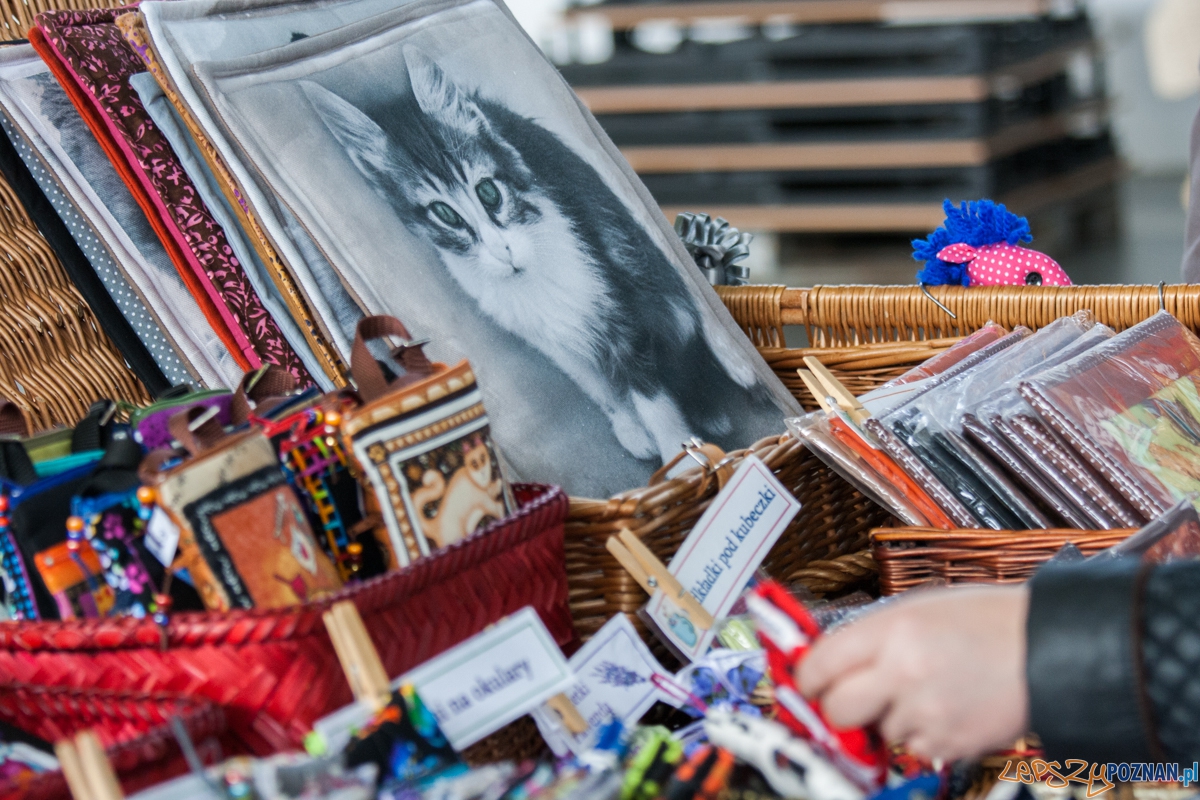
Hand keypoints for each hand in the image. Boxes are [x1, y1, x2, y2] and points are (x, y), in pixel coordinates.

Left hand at [798, 585, 1029, 760]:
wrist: (1048, 649)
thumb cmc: (987, 622)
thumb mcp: (919, 608)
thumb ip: (871, 636)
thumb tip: (829, 661)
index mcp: (891, 631)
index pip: (819, 664)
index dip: (807, 678)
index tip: (807, 683)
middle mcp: (903, 672)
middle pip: (836, 709)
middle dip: (838, 707)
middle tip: (851, 698)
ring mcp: (926, 713)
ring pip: (877, 731)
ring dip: (889, 719)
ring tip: (924, 690)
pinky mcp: (948, 743)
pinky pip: (912, 748)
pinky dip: (921, 735)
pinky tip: (945, 707)